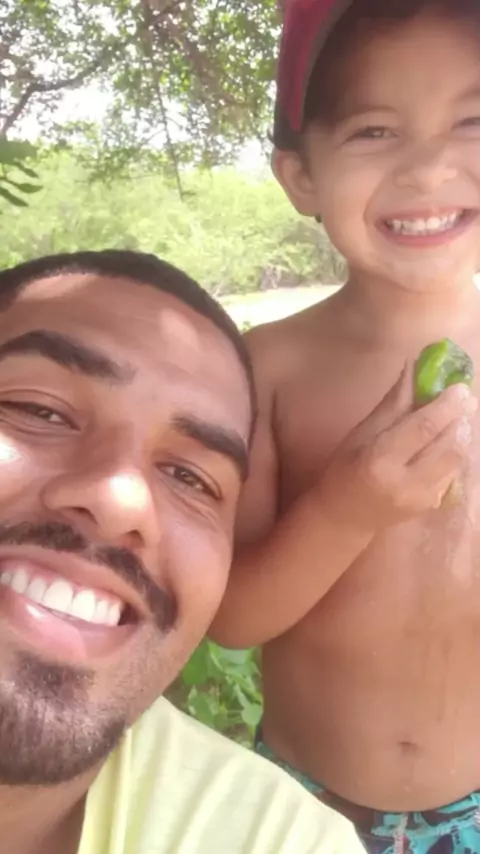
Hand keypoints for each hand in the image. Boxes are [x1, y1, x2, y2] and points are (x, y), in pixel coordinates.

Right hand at [317, 366, 476, 532]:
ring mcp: (422, 498)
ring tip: (459, 416)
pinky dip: (454, 451)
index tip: (460, 387)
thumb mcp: (360, 434)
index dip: (445, 406)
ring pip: (456, 460)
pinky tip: (447, 440)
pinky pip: (452, 472)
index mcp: (380, 461)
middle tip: (466, 397)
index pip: (422, 429)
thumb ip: (391, 405)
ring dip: (461, 434)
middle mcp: (405, 482)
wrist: (344, 517)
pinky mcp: (431, 505)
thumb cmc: (344, 470)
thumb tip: (413, 369)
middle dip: (460, 417)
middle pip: (447, 445)